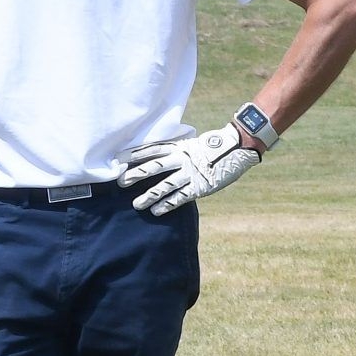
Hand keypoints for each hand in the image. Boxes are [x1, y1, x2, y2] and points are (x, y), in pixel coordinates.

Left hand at [117, 122, 258, 214]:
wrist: (237, 149)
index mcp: (179, 147)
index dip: (135, 154)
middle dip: (137, 175)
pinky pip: (180, 198)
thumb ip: (176, 151)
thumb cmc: (212, 147)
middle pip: (155, 167)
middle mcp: (182, 159)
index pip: (152, 150)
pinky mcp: (199, 187)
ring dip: (149, 195)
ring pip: (165, 185)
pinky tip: (156, 211)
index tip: (118, 159)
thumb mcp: (191, 144)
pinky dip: (167, 205)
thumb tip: (156, 156)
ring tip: (136, 204)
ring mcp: (190, 174)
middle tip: (120, 182)